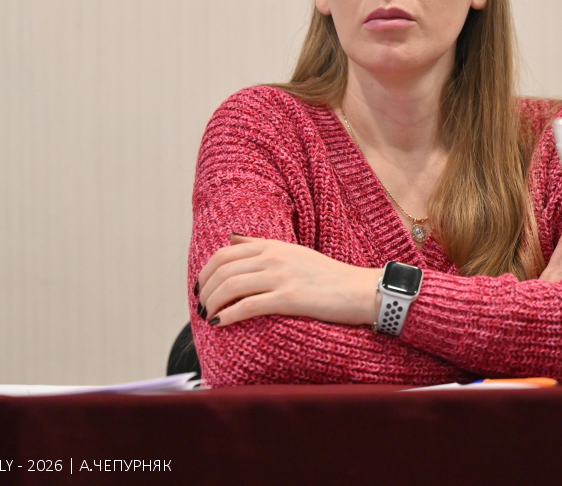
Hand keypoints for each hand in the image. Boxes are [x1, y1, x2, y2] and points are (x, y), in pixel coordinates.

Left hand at [196, 234, 382, 327]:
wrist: (360, 290)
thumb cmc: (329, 276)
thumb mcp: (294, 252)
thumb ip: (261, 245)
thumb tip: (232, 236)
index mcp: (274, 246)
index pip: (225, 253)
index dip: (206, 272)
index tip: (201, 288)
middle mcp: (274, 258)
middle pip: (223, 270)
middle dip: (205, 290)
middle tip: (201, 306)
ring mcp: (281, 277)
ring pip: (230, 287)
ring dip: (212, 304)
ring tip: (208, 317)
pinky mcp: (289, 298)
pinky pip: (247, 305)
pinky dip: (228, 315)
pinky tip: (220, 324)